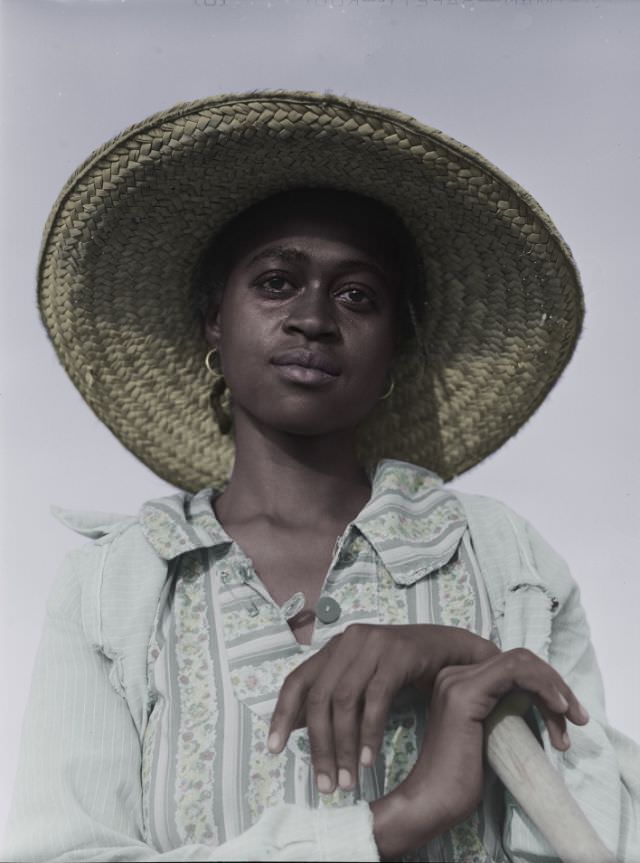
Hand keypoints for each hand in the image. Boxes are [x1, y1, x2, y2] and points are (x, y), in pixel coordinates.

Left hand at [267, 622, 499, 792]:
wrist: (455, 650)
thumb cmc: (407, 670)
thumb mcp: (366, 679)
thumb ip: (338, 695)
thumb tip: (303, 728)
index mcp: (336, 646)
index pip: (297, 680)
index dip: (282, 714)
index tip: (274, 749)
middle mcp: (350, 640)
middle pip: (320, 697)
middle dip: (319, 745)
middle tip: (325, 784)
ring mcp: (374, 643)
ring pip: (345, 700)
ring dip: (343, 746)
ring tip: (348, 781)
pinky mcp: (399, 653)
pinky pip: (376, 699)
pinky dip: (370, 733)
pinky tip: (369, 760)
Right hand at [369, 647, 590, 859]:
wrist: (436, 798)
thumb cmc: (463, 777)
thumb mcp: (493, 734)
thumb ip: (506, 710)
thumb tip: (538, 701)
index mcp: (459, 681)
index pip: (511, 666)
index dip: (544, 684)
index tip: (566, 717)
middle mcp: (455, 674)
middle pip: (518, 660)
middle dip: (555, 684)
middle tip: (578, 716)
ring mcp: (458, 680)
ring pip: (520, 662)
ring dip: (554, 687)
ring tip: (572, 719)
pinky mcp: (467, 692)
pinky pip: (515, 672)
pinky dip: (543, 685)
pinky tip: (558, 708)